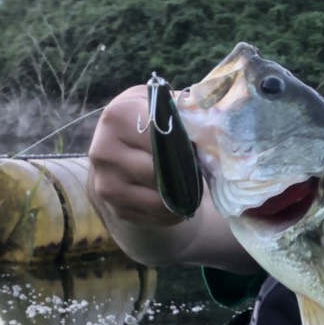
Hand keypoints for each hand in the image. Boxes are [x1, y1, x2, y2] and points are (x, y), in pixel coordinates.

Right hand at [87, 85, 250, 271]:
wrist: (119, 144)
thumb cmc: (151, 121)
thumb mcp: (165, 107)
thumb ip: (187, 111)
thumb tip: (219, 123)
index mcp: (118, 116)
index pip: (161, 135)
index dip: (184, 144)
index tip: (199, 148)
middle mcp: (104, 150)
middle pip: (159, 171)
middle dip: (184, 174)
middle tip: (201, 172)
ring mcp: (106, 182)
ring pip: (159, 200)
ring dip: (182, 198)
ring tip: (192, 188)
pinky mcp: (114, 208)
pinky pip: (154, 217)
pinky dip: (172, 213)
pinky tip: (177, 202)